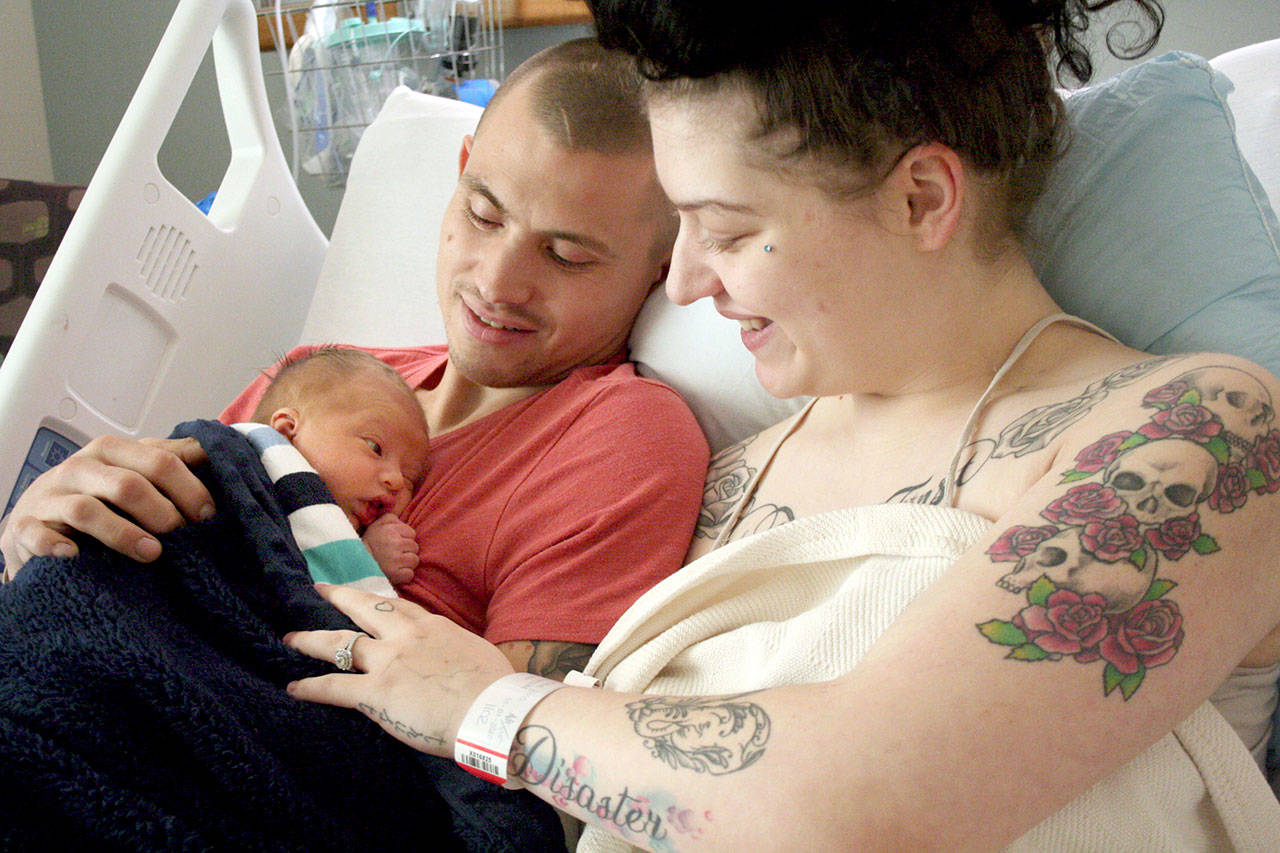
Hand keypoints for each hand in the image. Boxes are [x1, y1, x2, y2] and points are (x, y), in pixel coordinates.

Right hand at [0, 434, 211, 578]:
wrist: (36, 516)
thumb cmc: (95, 492)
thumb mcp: (132, 469)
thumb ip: (170, 459)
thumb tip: (217, 451)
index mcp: (111, 450)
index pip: (159, 461)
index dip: (190, 488)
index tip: (209, 515)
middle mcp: (80, 468)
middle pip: (128, 485)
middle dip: (163, 513)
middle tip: (184, 536)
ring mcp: (50, 498)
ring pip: (88, 511)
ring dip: (123, 534)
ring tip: (153, 553)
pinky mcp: (25, 527)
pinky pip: (38, 535)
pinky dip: (56, 546)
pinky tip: (76, 556)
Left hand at [284, 584, 514, 756]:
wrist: (493, 711)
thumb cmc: (496, 688)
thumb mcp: (476, 652)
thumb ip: (455, 650)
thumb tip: (452, 659)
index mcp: (432, 627)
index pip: (397, 607)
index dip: (376, 599)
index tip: (362, 594)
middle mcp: (405, 637)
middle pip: (364, 609)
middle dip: (339, 598)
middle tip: (320, 590)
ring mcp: (388, 663)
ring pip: (340, 644)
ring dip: (311, 640)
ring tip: (291, 638)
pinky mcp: (375, 694)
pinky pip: (334, 687)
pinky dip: (310, 687)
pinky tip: (294, 687)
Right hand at [360, 514, 418, 583]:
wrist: (355, 564)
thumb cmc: (369, 544)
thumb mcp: (377, 525)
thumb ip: (391, 519)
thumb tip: (403, 522)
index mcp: (391, 530)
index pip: (412, 534)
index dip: (404, 539)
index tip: (394, 544)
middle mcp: (395, 543)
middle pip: (414, 547)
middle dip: (406, 551)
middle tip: (393, 554)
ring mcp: (396, 559)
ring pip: (414, 560)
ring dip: (406, 564)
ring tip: (393, 563)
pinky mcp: (396, 574)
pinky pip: (410, 574)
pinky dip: (404, 576)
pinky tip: (394, 572)